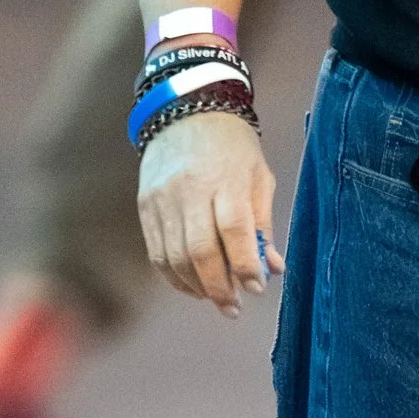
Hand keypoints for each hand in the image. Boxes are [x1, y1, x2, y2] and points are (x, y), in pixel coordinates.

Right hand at [139, 110, 282, 315]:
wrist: (186, 110)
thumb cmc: (232, 146)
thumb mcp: (259, 177)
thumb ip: (262, 225)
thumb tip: (272, 268)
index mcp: (225, 180)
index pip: (233, 232)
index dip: (245, 266)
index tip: (257, 288)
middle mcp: (190, 191)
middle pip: (200, 252)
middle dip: (219, 288)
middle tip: (233, 307)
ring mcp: (163, 200)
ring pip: (175, 258)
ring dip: (196, 287)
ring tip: (215, 298)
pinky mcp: (146, 206)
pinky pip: (157, 253)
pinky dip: (174, 276)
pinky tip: (192, 285)